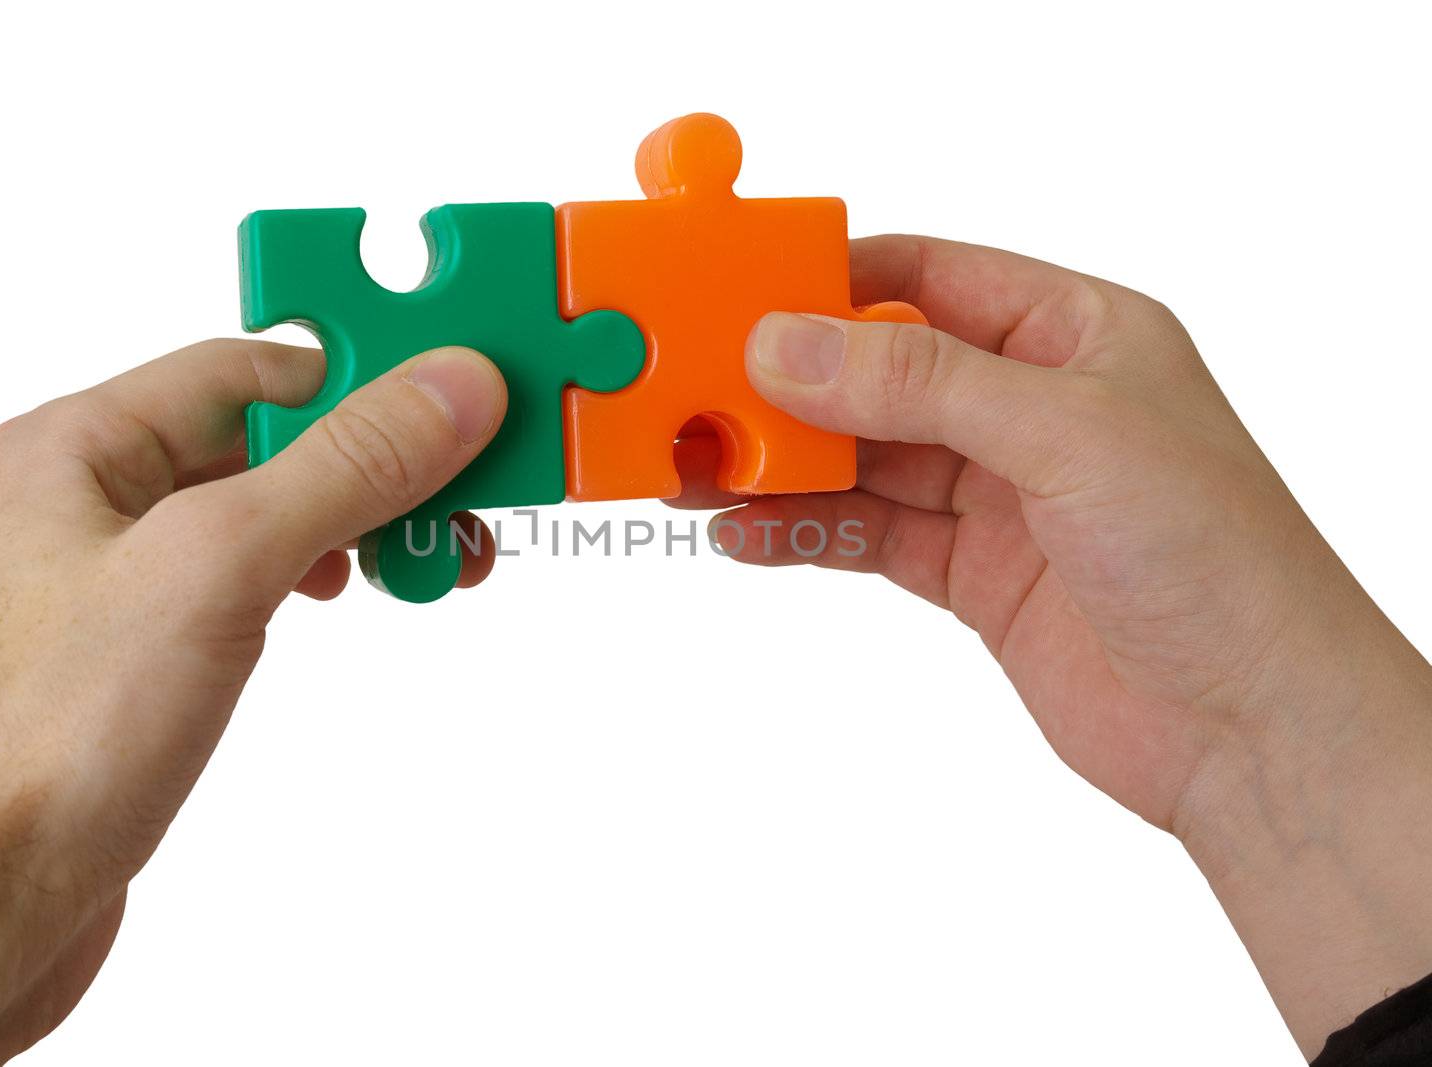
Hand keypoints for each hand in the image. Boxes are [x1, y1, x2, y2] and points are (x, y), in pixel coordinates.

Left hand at [0, 341, 505, 1064]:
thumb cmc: (41, 738)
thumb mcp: (216, 566)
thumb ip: (343, 467)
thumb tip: (448, 390)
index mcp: (81, 444)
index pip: (256, 366)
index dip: (366, 378)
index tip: (462, 400)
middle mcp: (93, 502)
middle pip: (272, 440)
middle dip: (381, 464)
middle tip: (470, 499)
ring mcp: (117, 585)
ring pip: (270, 514)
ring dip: (362, 523)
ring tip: (434, 560)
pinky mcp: (144, 660)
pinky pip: (253, 583)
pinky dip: (320, 578)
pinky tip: (351, 599)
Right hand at [673, 235, 1431, 1056]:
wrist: (1254, 731)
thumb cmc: (1216, 560)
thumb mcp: (1068, 437)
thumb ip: (922, 382)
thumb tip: (789, 342)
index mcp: (1075, 333)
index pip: (928, 275)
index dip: (830, 281)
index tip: (736, 295)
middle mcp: (1031, 403)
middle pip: (879, 369)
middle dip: (787, 382)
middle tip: (693, 390)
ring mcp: (999, 492)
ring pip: (863, 457)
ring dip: (780, 463)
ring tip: (693, 468)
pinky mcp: (973, 572)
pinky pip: (868, 534)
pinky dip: (803, 532)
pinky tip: (743, 534)